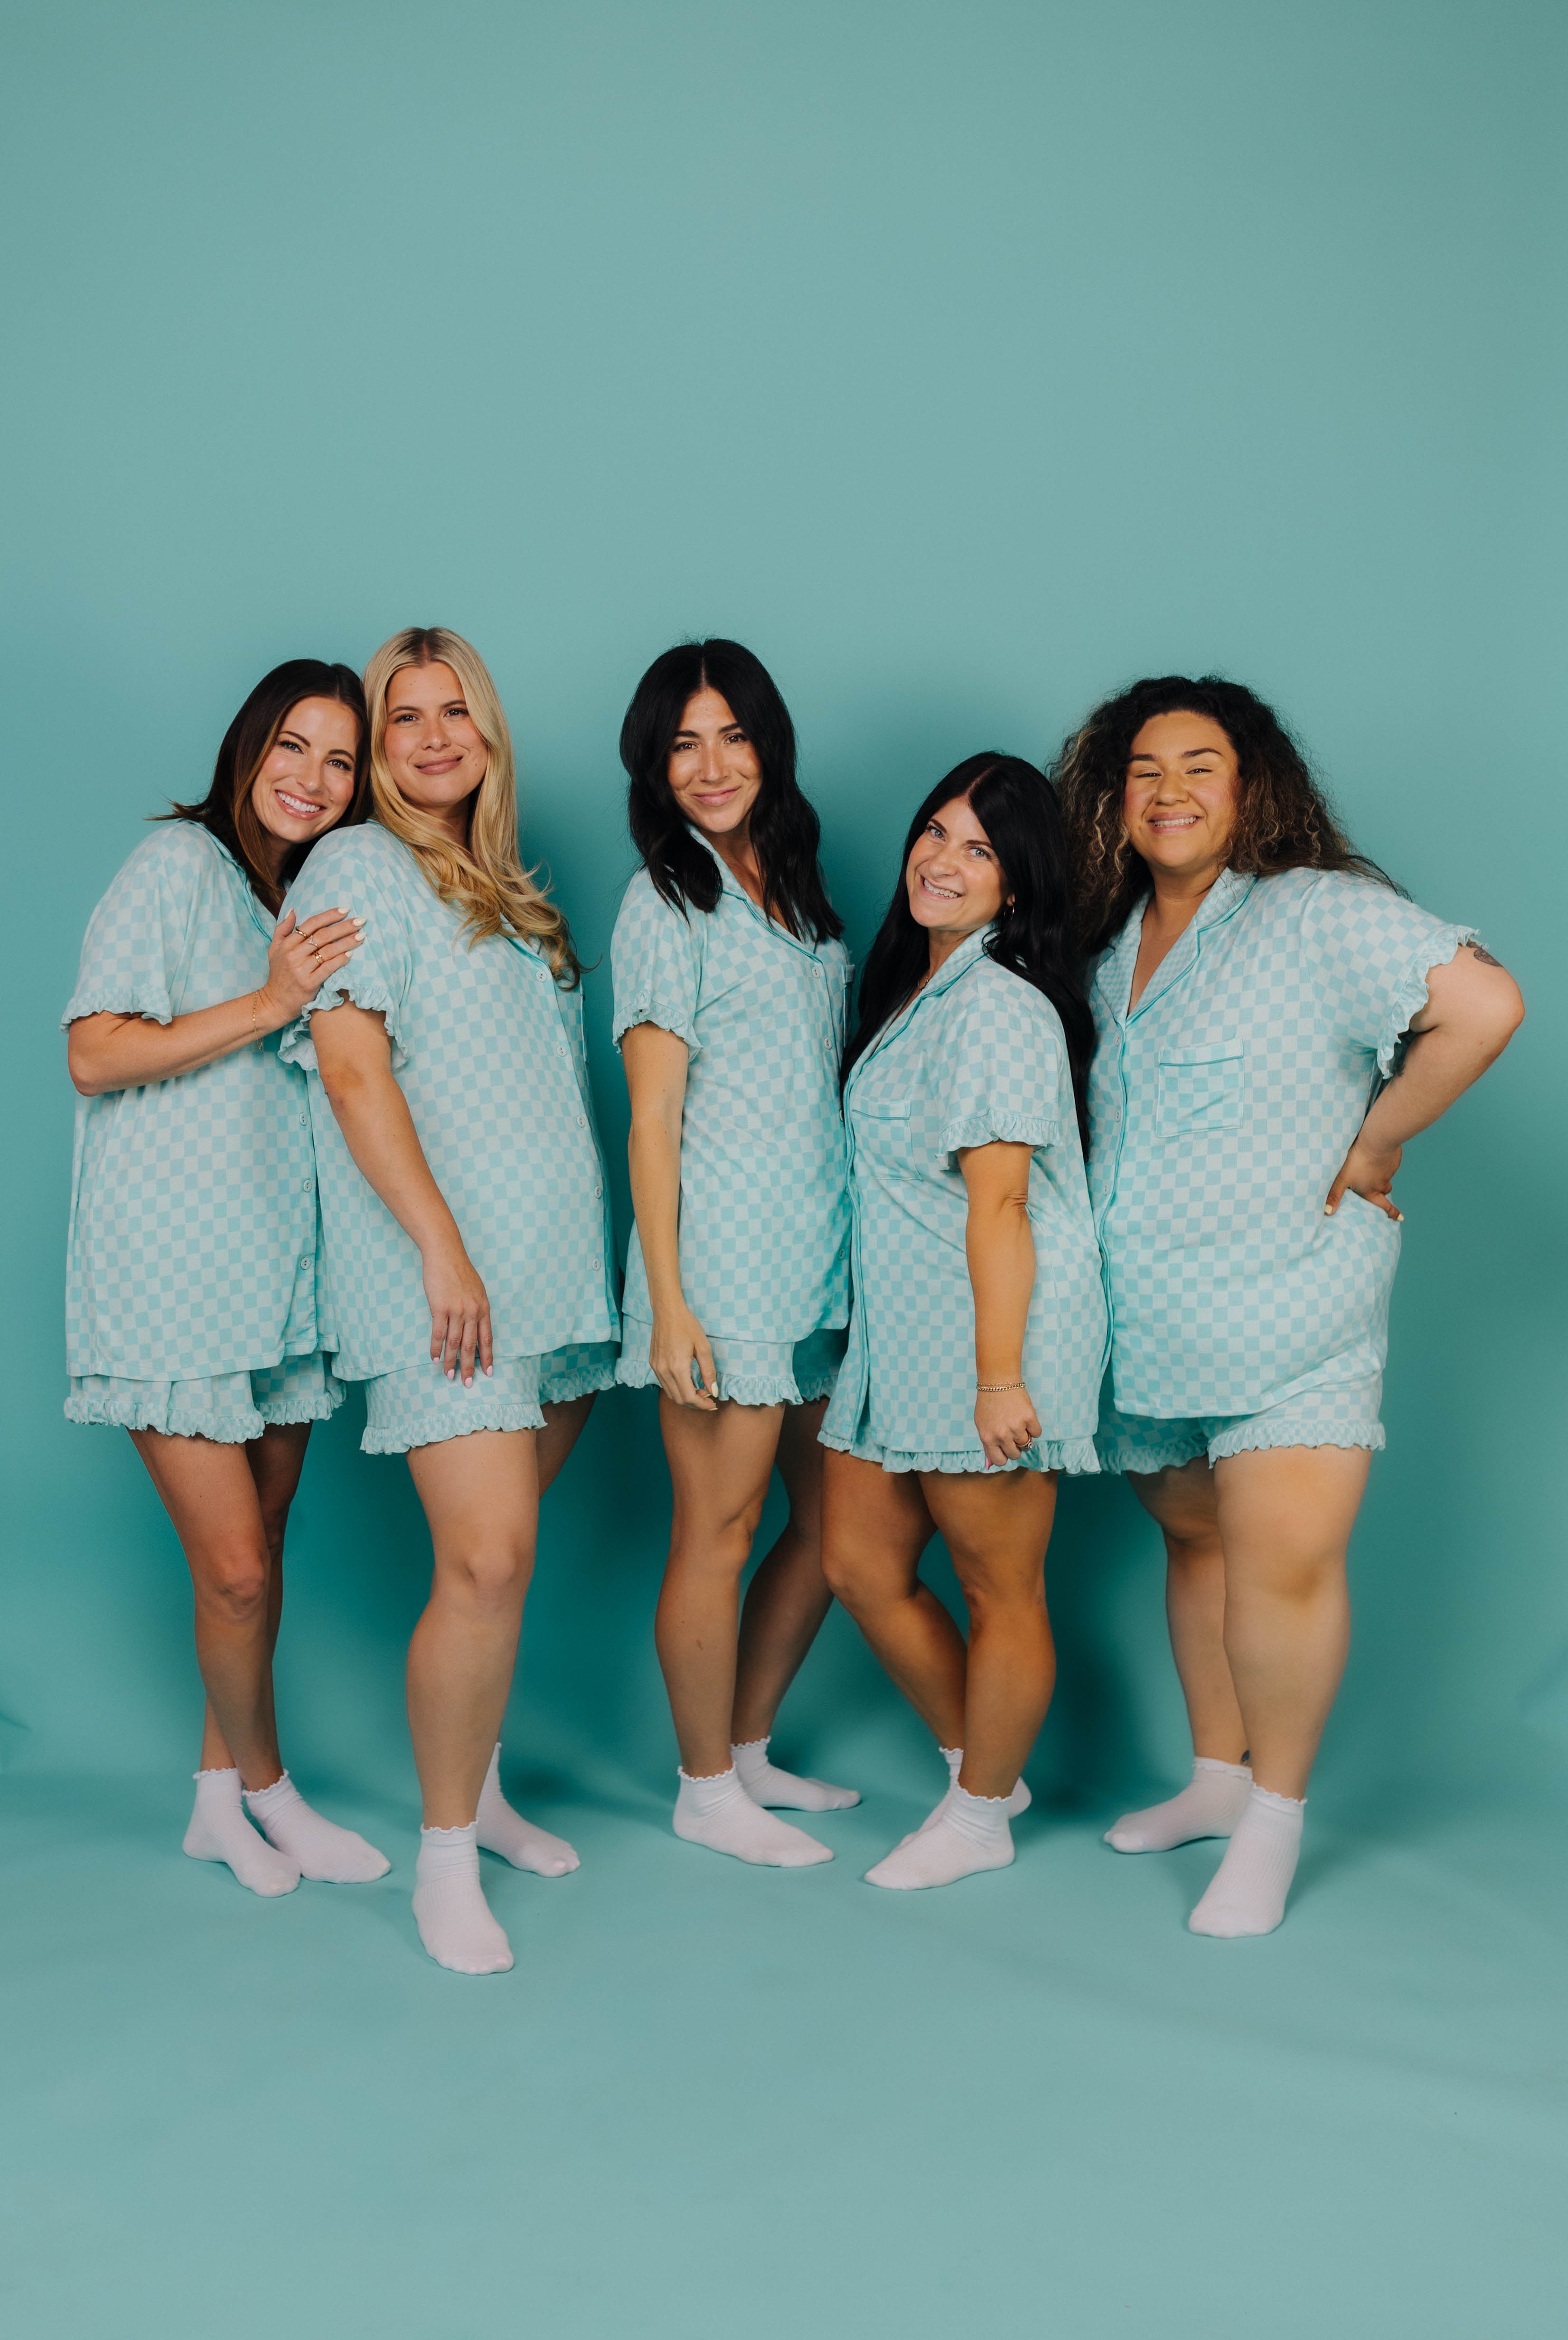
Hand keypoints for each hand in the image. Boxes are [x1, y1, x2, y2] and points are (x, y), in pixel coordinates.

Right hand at [257, 908, 365, 1025]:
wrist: (274, 1002)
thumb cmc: (278, 974)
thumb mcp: (273, 949)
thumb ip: (282, 929)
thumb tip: (293, 910)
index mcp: (287, 944)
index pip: (311, 924)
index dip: (329, 915)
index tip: (345, 910)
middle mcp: (293, 954)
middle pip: (322, 936)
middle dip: (343, 926)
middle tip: (360, 920)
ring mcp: (301, 969)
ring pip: (328, 951)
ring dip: (347, 942)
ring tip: (361, 935)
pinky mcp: (309, 983)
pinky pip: (328, 968)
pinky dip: (340, 960)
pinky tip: (351, 954)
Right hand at [423, 1241, 493, 1384]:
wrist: (445, 1254)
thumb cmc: (460, 1271)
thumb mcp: (476, 1290)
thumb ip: (476, 1309)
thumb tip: (474, 1327)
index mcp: (483, 1308)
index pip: (487, 1338)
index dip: (488, 1357)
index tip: (488, 1372)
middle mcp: (472, 1311)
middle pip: (472, 1345)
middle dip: (470, 1367)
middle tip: (467, 1384)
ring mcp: (456, 1310)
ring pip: (455, 1343)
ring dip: (451, 1362)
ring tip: (449, 1376)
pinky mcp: (439, 1308)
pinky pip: (438, 1333)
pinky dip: (436, 1348)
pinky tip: (434, 1358)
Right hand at [647, 1304, 717, 1410]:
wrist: (667, 1311)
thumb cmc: (687, 1325)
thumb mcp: (703, 1347)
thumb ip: (709, 1371)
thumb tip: (713, 1390)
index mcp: (677, 1367)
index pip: (689, 1397)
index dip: (702, 1405)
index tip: (713, 1403)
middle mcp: (664, 1370)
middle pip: (679, 1399)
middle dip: (695, 1403)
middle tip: (708, 1397)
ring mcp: (656, 1368)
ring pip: (670, 1394)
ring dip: (685, 1397)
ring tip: (699, 1390)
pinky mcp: (653, 1364)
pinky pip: (664, 1384)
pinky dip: (676, 1389)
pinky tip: (687, 1382)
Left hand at [974, 1383, 1041, 1468]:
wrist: (998, 1381)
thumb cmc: (988, 1402)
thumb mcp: (981, 1424)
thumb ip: (988, 1443)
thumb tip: (992, 1462)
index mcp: (988, 1438)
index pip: (1000, 1461)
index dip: (1005, 1456)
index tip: (1006, 1450)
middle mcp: (1002, 1435)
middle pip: (1016, 1454)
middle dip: (1016, 1446)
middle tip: (1013, 1433)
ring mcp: (1016, 1427)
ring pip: (1027, 1444)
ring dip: (1024, 1435)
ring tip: (1017, 1422)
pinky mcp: (1029, 1418)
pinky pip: (1037, 1433)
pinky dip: (1033, 1427)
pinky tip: (1025, 1417)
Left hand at [1325, 1133, 1403, 1221]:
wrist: (1377, 1141)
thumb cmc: (1357, 1161)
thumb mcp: (1342, 1178)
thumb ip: (1334, 1194)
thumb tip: (1327, 1212)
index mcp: (1371, 1191)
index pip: (1384, 1206)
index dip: (1392, 1213)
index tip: (1399, 1218)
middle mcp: (1382, 1183)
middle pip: (1385, 1191)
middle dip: (1382, 1193)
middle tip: (1380, 1192)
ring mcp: (1390, 1170)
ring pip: (1387, 1176)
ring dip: (1382, 1176)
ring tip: (1375, 1170)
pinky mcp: (1393, 1158)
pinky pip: (1390, 1163)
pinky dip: (1385, 1162)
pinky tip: (1378, 1155)